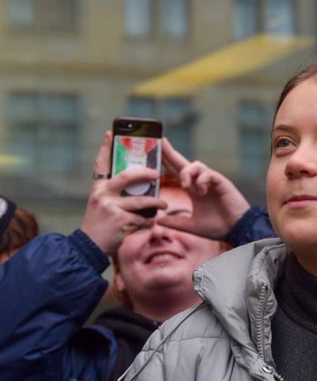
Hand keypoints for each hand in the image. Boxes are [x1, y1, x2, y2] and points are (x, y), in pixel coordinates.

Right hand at [80, 132, 166, 255]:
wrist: (87, 248)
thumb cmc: (99, 225)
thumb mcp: (101, 205)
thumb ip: (115, 194)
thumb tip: (138, 184)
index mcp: (98, 189)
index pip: (101, 164)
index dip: (105, 148)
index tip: (109, 132)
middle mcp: (102, 195)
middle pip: (127, 176)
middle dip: (146, 173)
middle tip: (157, 173)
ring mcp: (111, 208)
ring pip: (141, 201)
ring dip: (156, 204)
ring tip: (163, 205)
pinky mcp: (120, 221)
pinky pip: (142, 219)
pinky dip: (148, 222)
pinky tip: (150, 224)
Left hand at [159, 138, 250, 239]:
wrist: (237, 230)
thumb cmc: (218, 227)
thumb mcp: (192, 226)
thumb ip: (176, 223)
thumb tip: (158, 221)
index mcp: (194, 190)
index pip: (177, 172)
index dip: (166, 162)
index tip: (155, 152)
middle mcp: (201, 182)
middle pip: (183, 163)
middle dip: (171, 153)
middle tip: (161, 142)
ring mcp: (211, 181)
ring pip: (196, 165)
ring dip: (187, 172)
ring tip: (184, 186)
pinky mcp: (221, 181)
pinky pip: (208, 173)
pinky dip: (201, 180)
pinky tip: (201, 192)